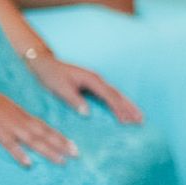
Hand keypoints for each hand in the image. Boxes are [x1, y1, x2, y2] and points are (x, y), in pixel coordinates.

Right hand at [0, 83, 76, 166]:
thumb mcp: (4, 106)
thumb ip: (14, 115)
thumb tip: (23, 123)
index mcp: (22, 114)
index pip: (45, 127)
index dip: (59, 137)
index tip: (72, 145)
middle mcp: (20, 119)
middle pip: (44, 134)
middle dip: (61, 145)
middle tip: (76, 154)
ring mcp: (9, 125)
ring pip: (33, 140)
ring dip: (48, 151)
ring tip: (61, 161)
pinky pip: (10, 145)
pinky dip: (20, 154)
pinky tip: (29, 164)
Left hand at [27, 52, 143, 123]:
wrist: (45, 63)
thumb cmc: (51, 75)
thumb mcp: (60, 88)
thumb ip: (74, 100)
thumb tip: (87, 113)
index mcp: (92, 80)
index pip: (109, 96)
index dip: (119, 109)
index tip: (126, 121)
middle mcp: (97, 79)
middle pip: (118, 94)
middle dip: (130, 107)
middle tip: (140, 120)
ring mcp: (96, 80)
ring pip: (116, 94)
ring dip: (127, 105)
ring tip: (138, 116)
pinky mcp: (93, 84)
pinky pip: (110, 94)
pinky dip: (119, 102)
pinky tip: (123, 108)